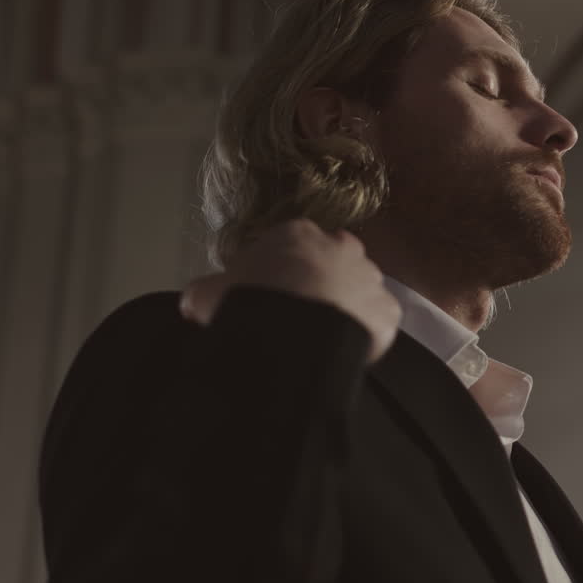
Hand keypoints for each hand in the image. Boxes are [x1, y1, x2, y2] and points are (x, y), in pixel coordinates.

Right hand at [180, 219, 401, 365]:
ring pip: (359, 288)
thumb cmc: (249, 305)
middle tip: (299, 313)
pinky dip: (367, 332)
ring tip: (322, 335)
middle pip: (332, 260)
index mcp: (298, 234)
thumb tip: (194, 299)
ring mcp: (370, 277)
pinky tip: (345, 349)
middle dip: (319, 281)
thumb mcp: (210, 294)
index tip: (271, 292)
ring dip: (345, 305)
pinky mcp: (388, 311)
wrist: (292, 339)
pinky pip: (378, 320)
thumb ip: (206, 290)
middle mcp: (342, 247)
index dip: (281, 269)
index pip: (292, 245)